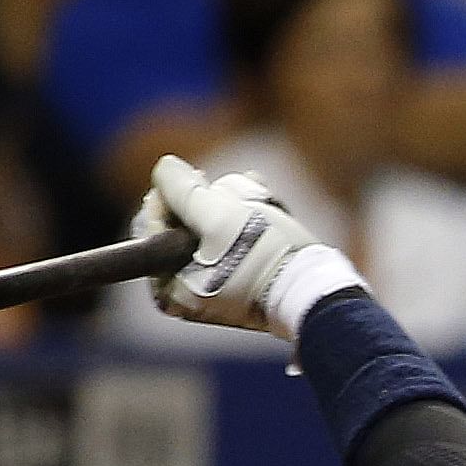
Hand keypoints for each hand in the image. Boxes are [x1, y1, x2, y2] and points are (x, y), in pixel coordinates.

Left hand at [134, 156, 323, 333]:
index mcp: (169, 292)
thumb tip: (163, 168)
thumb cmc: (264, 258)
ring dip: (232, 206)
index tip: (197, 177)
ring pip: (209, 229)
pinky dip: (246, 221)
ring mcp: (214, 292)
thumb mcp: (218, 217)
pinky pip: (232, 242)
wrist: (314, 292)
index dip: (170, 195)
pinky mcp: (241, 285)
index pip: (151, 228)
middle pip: (181, 228)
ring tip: (259, 199)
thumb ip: (182, 190)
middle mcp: (186, 297)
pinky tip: (266, 206)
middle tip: (233, 194)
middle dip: (209, 201)